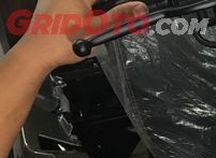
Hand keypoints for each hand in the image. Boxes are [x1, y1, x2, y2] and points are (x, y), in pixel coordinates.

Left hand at [17, 0, 147, 70]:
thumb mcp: (97, 29)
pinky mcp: (45, 5)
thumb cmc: (62, 44)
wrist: (36, 54)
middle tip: (100, 27)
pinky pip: (67, 6)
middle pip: (92, 1)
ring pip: (81, 4)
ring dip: (89, 14)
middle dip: (101, 11)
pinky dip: (75, 15)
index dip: (116, 7)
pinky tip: (73, 29)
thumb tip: (139, 8)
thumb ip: (120, 16)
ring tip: (84, 30)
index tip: (124, 12)